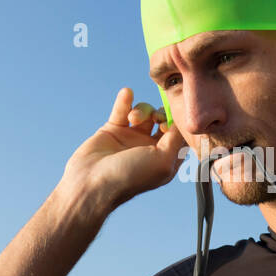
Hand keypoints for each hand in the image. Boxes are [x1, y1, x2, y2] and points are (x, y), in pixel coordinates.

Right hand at [62, 88, 184, 206]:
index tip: (174, 120)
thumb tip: (183, 120)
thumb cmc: (131, 176)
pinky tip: (127, 94)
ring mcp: (131, 138)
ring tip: (133, 118)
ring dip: (142, 109)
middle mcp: (150, 147)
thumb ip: (177, 139)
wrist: (92, 182)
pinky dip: (125, 100)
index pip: (180, 135)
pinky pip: (122, 109)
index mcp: (165, 159)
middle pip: (164, 119)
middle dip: (162, 113)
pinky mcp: (113, 130)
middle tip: (156, 119)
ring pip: (144, 112)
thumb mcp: (164, 161)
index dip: (180, 123)